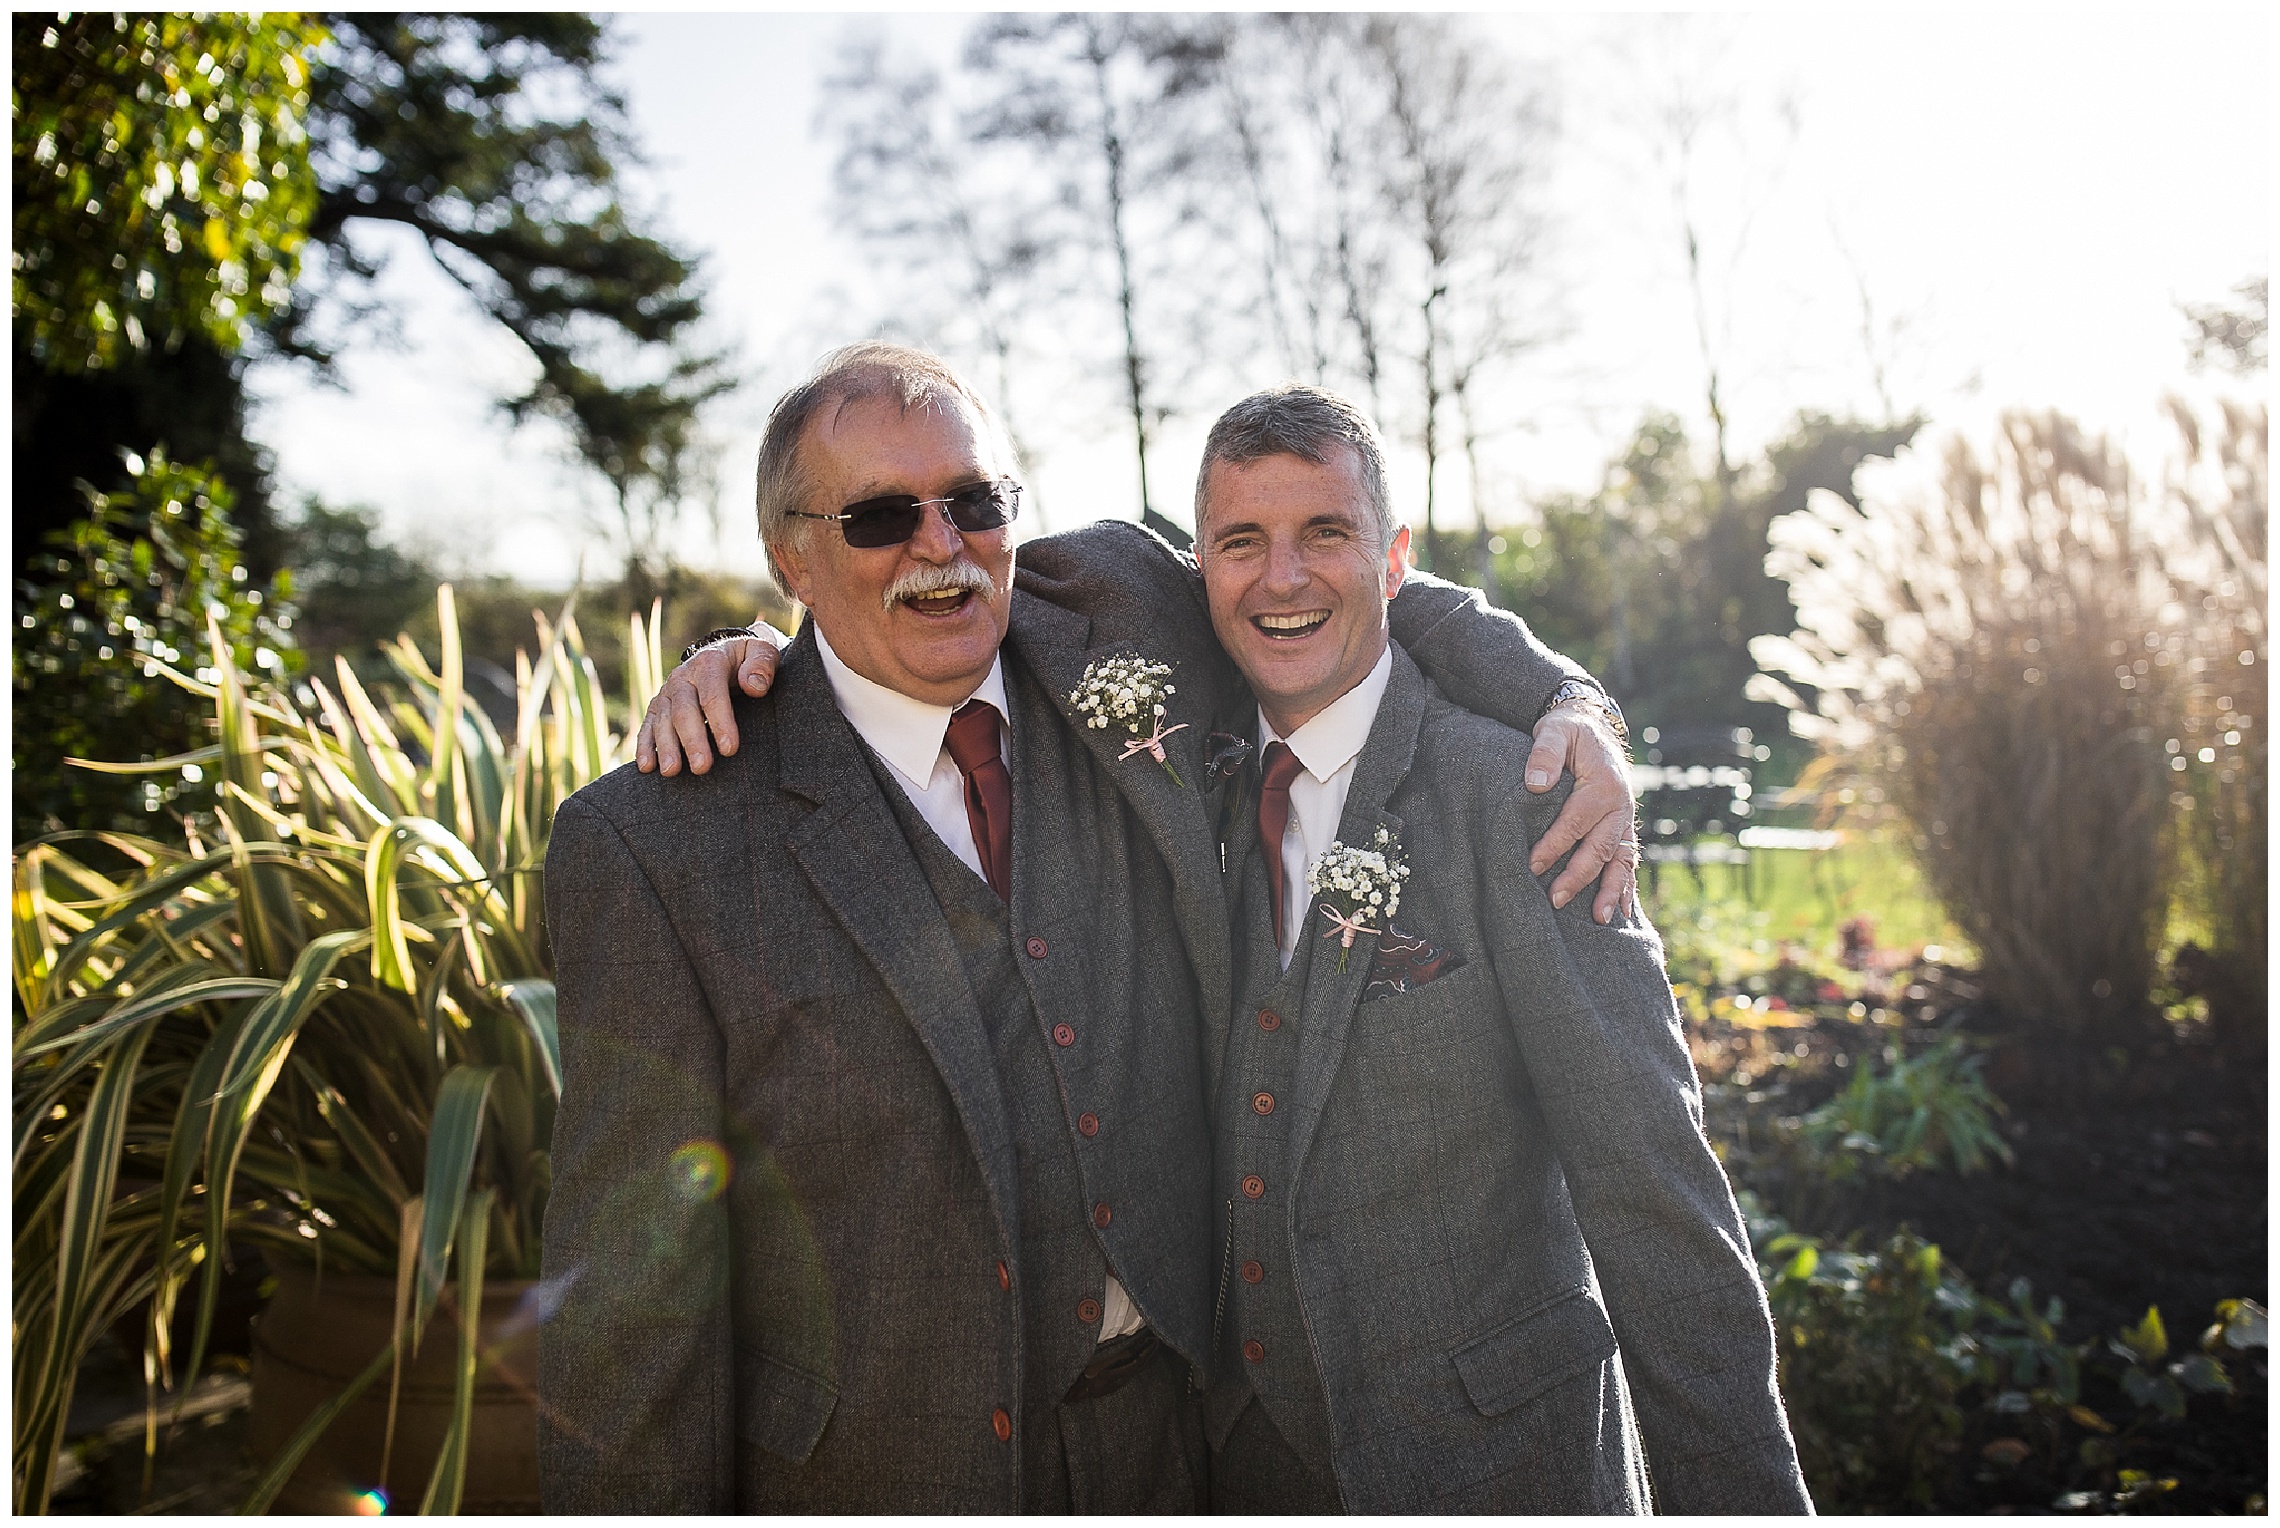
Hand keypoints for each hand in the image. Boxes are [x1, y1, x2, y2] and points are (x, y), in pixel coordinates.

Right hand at [635, 635, 782, 775]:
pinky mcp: (659, 706)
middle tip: (701, 767)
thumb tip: (754, 685)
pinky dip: (645, 746)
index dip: (720, 721)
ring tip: (672, 771)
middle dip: (692, 740)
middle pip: (684, 710)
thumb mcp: (763, 651)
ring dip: (666, 746)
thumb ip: (763, 663)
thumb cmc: (749, 659)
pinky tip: (646, 767)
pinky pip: (648, 726)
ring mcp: (668, 692)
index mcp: (710, 662)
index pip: (712, 693)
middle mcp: (683, 676)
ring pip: (663, 720)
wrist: (727, 653)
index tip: (730, 749)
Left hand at [1524, 700, 1639, 924]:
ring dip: (1611, 890)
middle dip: (1578, 877)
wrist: (1592, 725)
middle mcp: (1619, 806)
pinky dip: (1626, 885)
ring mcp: (1624, 819)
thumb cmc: (1568, 732)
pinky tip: (1622, 911)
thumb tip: (1535, 784)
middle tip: (1555, 900)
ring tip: (1600, 920)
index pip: (1575, 822)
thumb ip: (1545, 753)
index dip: (1554, 845)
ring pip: (1620, 860)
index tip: (1531, 865)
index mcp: (1603, 785)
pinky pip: (1628, 859)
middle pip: (1599, 847)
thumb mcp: (1555, 731)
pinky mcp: (1623, 827)